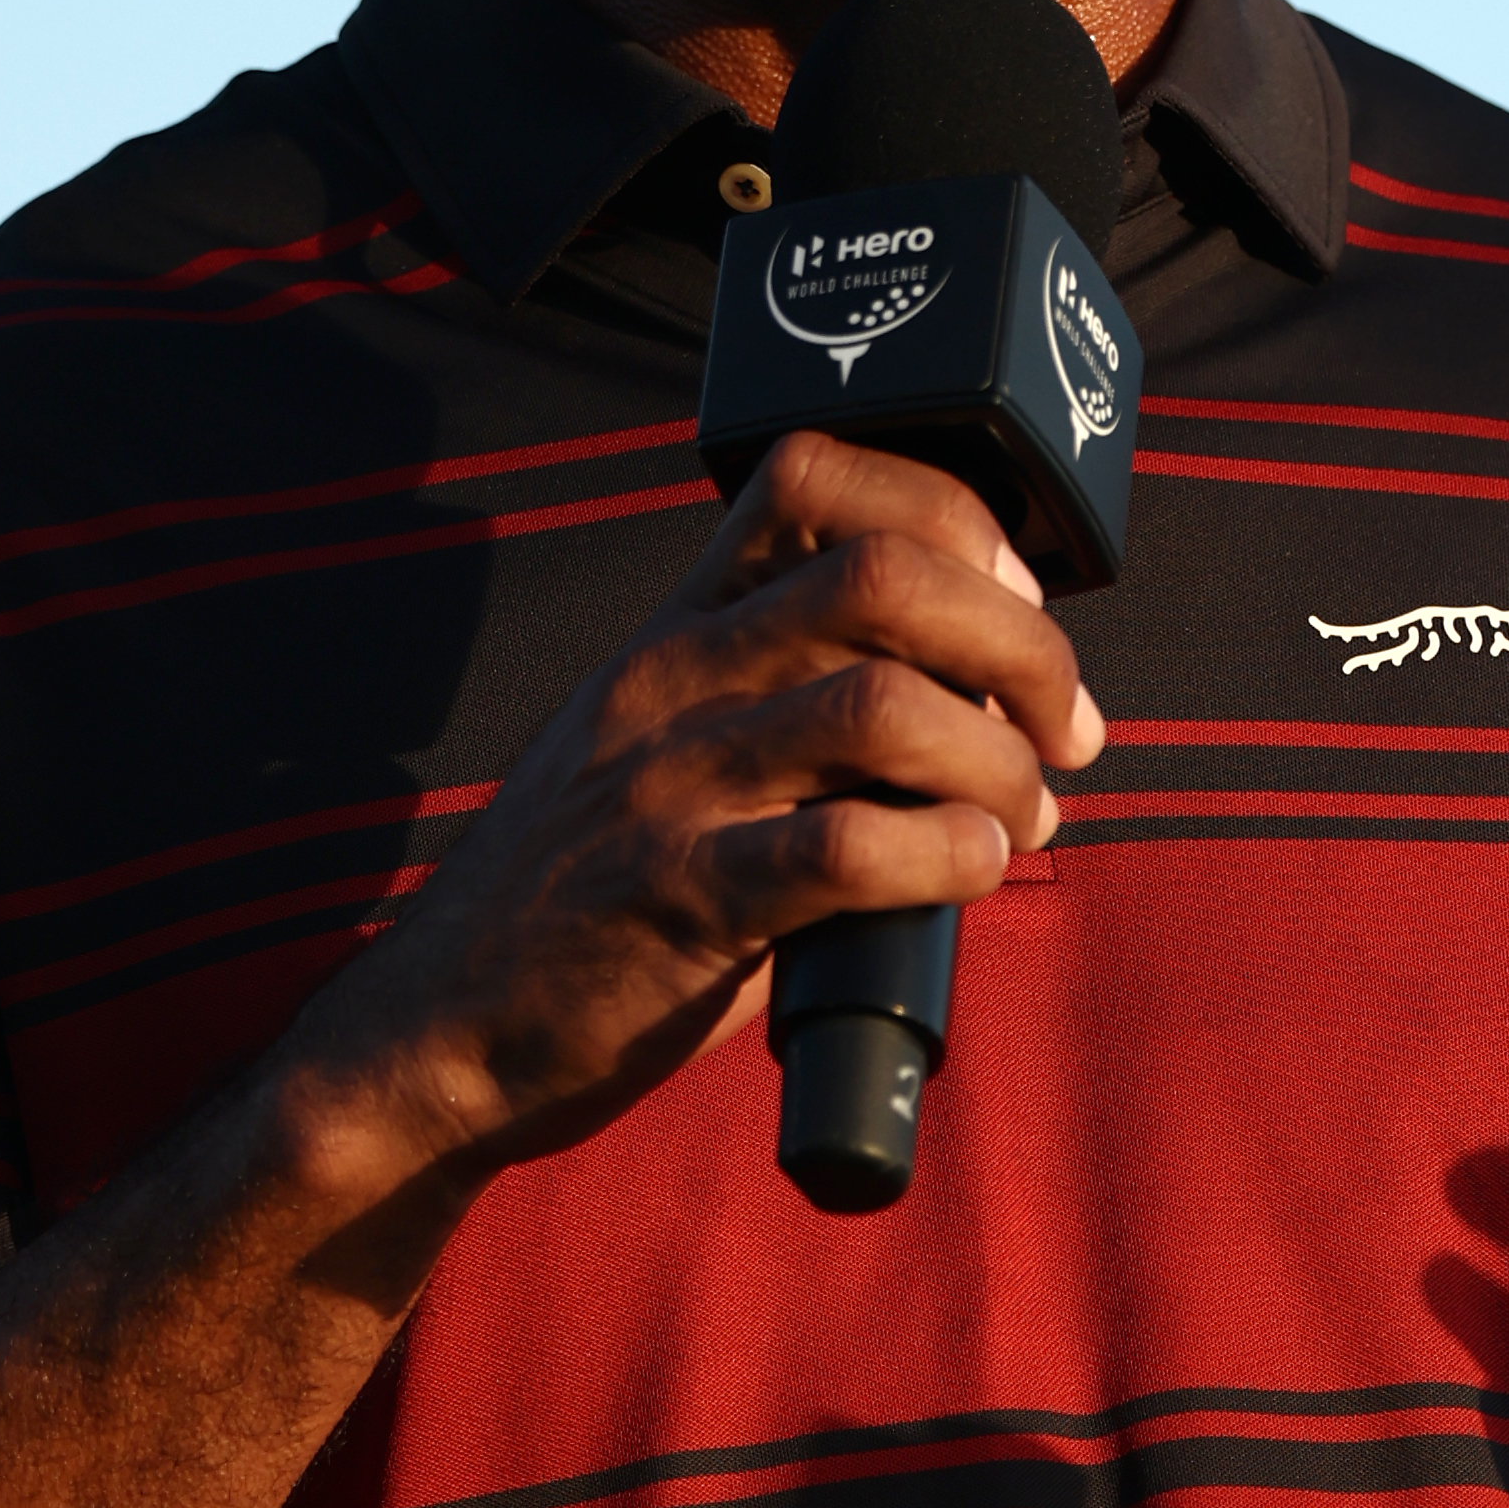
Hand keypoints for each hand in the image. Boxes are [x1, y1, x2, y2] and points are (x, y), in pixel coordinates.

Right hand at [275, 433, 1103, 1200]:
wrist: (442, 1027)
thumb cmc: (589, 894)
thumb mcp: (665, 751)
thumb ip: (791, 706)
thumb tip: (986, 710)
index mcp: (678, 632)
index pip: (811, 481)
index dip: (951, 518)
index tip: (1014, 597)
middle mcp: (673, 683)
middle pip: (884, 578)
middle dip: (1022, 642)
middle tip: (1067, 726)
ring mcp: (671, 787)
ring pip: (882, 706)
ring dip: (999, 759)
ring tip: (1025, 816)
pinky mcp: (681, 899)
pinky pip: (842, 850)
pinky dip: (946, 853)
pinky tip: (969, 872)